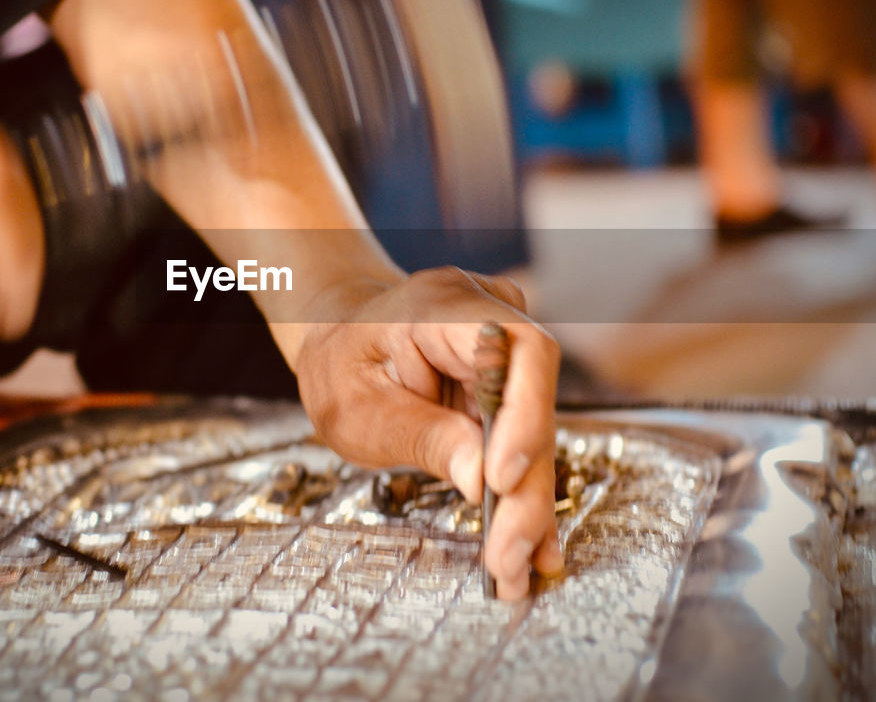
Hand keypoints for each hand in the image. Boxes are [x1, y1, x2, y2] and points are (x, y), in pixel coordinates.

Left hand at [295, 267, 561, 599]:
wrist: (341, 337)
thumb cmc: (341, 364)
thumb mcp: (356, 407)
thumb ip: (420, 435)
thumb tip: (482, 479)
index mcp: (443, 305)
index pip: (515, 347)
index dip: (523, 413)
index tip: (500, 479)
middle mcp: (490, 316)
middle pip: (532, 404)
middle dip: (523, 487)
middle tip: (509, 556)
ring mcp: (507, 350)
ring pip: (535, 432)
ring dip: (527, 503)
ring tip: (518, 570)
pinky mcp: (513, 385)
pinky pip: (526, 440)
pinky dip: (521, 494)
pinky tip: (532, 546)